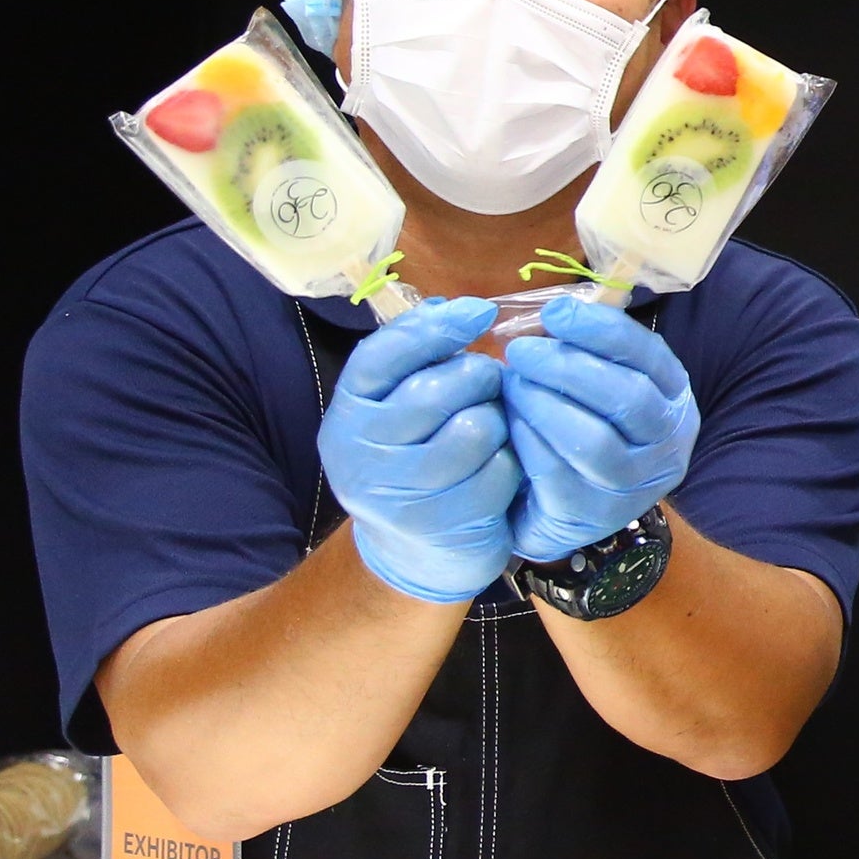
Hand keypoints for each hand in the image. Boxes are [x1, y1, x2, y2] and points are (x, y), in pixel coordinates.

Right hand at [319, 297, 521, 605]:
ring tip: (493, 428)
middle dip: (480, 378)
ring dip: (498, 422)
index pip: (382, 356)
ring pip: (475, 429)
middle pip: (438, 390)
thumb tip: (445, 306)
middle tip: (490, 385)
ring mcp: (395, 492)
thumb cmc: (416, 458)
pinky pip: (499, 471)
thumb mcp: (400, 407)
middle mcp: (358, 452)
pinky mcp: (439, 523)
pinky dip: (511, 464)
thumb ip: (416, 359)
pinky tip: (501, 468)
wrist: (415, 552)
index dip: (434, 328)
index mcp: (347, 413)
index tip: (479, 311)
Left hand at [504, 295, 701, 562]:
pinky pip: (559, 475)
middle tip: (520, 350)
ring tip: (510, 384)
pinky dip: (530, 442)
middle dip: (569, 367)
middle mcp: (667, 444)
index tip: (554, 312)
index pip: (649, 357)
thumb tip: (555, 313)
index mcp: (674, 400)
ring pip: (595, 442)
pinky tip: (508, 422)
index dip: (602, 330)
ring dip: (546, 405)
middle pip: (627, 399)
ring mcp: (634, 486)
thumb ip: (587, 352)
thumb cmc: (579, 428)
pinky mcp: (593, 515)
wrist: (560, 510)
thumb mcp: (597, 387)